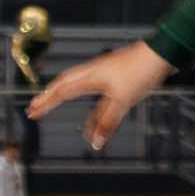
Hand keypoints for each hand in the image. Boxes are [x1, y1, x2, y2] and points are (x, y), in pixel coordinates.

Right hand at [26, 41, 170, 150]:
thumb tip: (95, 142)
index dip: (46, 103)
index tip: (32, 112)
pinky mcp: (115, 72)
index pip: (61, 91)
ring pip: (76, 82)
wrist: (162, 53)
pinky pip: (92, 86)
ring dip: (63, 92)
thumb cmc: (141, 71)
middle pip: (64, 84)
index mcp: (90, 77)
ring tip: (52, 101)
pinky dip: (84, 95)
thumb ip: (107, 122)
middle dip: (48, 96)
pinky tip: (88, 105)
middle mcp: (93, 72)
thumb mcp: (123, 101)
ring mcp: (104, 71)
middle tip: (34, 106)